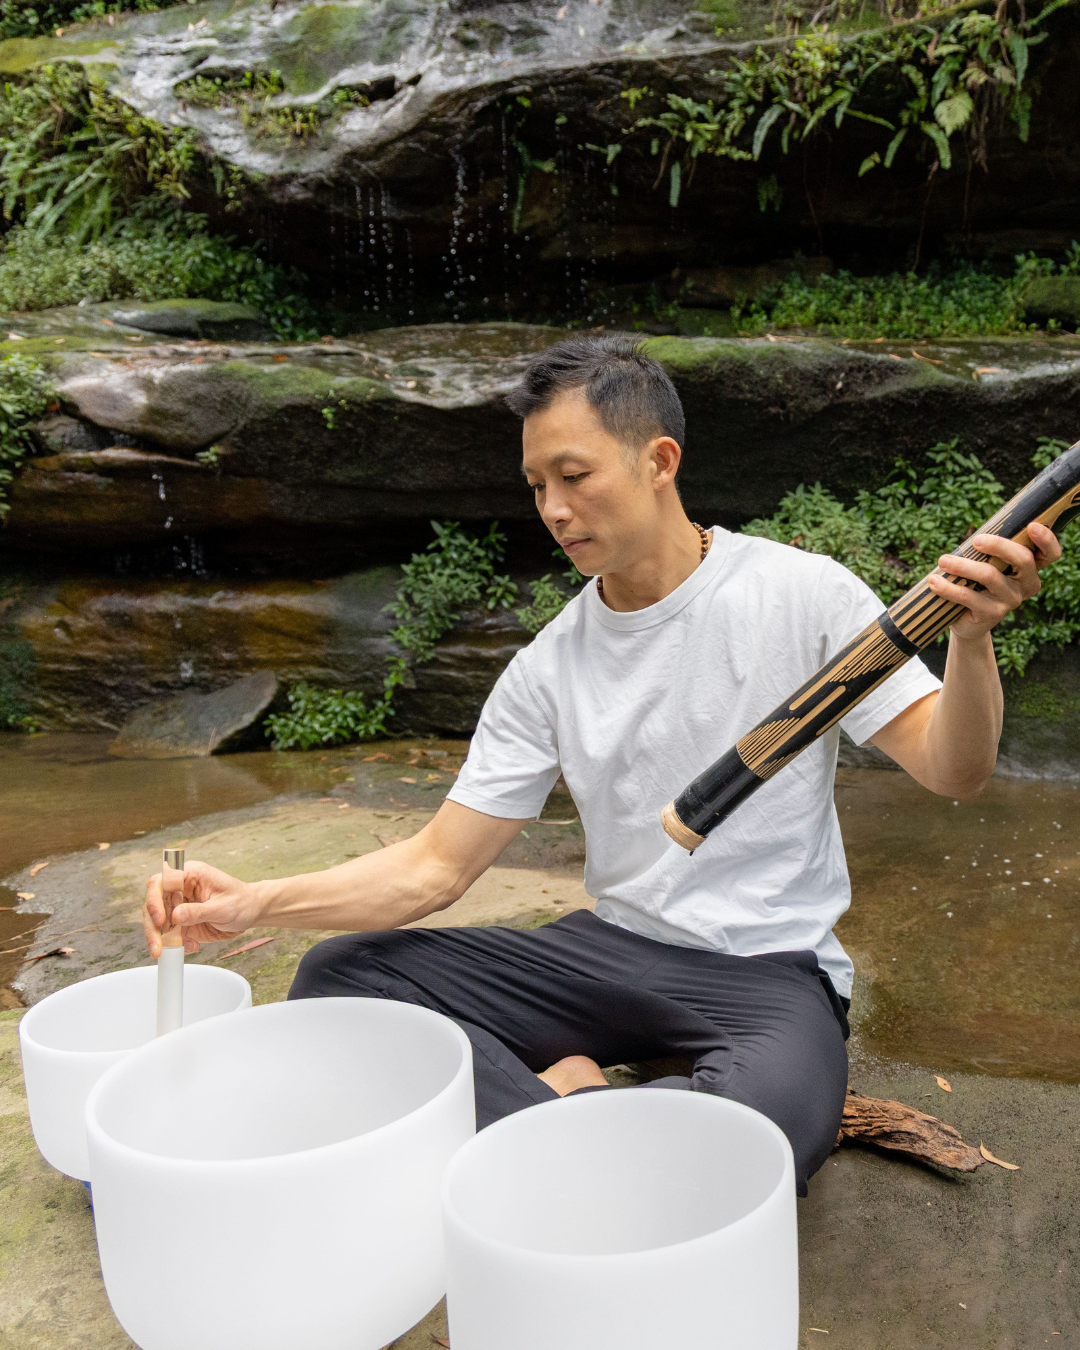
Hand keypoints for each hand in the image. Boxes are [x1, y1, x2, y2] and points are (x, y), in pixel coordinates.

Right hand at [143, 860, 262, 957]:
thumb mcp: (223, 907)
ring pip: (156, 921)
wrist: (252, 912)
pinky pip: (169, 934)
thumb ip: (199, 911)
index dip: (155, 899)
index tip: (160, 918)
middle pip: (154, 904)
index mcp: (190, 875)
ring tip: (164, 952)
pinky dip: (174, 944)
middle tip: (156, 945)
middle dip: (152, 926)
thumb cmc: (242, 901)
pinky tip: (191, 946)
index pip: (162, 882)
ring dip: (158, 938)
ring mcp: (179, 905)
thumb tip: (175, 915)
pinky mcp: (181, 921)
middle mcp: (180, 889)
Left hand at [929, 521, 1061, 641]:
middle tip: (976, 540)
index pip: (1050, 554)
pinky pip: (969, 596)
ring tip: (942, 561)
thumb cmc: (976, 582)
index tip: (1032, 526)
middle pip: (1023, 559)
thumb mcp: (985, 563)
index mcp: (1030, 568)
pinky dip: (948, 587)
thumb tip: (975, 532)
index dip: (1047, 540)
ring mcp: (1011, 600)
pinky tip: (933, 581)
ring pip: (990, 575)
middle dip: (1000, 545)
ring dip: (963, 565)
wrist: (965, 620)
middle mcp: (1026, 584)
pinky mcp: (992, 614)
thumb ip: (988, 549)